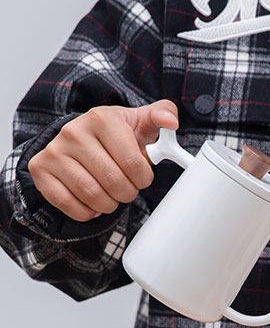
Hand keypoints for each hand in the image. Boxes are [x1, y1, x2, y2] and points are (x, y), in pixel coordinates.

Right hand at [28, 100, 178, 221]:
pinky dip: (87, 212)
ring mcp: (54, 152)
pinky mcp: (40, 170)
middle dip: (128, 192)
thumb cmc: (115, 135)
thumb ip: (161, 115)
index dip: (143, 178)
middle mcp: (73, 132)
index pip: (133, 163)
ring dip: (110, 204)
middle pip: (114, 182)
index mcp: (101, 119)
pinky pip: (70, 205)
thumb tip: (171, 121)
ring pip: (94, 196)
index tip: (142, 176)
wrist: (78, 139)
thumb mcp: (139, 122)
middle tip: (127, 188)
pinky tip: (93, 201)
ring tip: (111, 194)